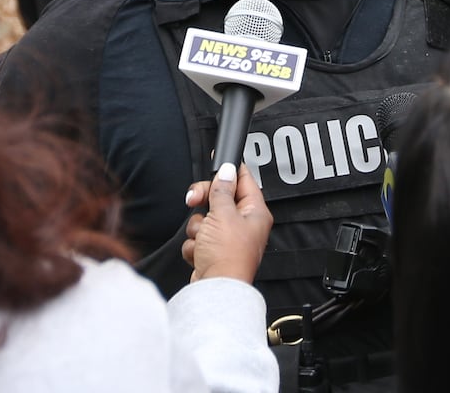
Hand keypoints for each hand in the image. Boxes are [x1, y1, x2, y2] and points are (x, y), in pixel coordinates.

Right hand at [182, 163, 272, 284]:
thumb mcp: (223, 215)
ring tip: (205, 239)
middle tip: (194, 200)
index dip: (229, 169)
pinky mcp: (213, 252)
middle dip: (204, 201)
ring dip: (198, 229)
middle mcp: (244, 224)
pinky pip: (198, 238)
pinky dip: (195, 245)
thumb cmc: (227, 256)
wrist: (215, 290)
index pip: (244, 180)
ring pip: (204, 219)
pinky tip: (201, 253)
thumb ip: (222, 191)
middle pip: (219, 198)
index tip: (218, 159)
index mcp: (255, 212)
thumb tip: (227, 170)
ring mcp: (227, 239)